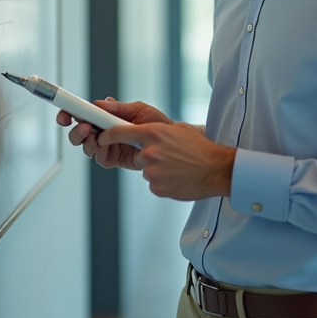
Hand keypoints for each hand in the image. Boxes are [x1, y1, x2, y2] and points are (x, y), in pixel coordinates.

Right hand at [55, 98, 170, 169]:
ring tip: (97, 137)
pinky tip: (108, 148)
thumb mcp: (139, 110)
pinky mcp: (113, 159)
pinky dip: (100, 153)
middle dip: (76, 131)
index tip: (64, 115)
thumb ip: (120, 108)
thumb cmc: (156, 123)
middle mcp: (102, 131)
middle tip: (86, 128)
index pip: (81, 114)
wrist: (169, 143)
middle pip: (78, 133)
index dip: (68, 114)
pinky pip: (100, 158)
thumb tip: (102, 103)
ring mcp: (107, 146)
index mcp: (105, 116)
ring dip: (88, 142)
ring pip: (86, 147)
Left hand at [97, 111, 234, 201]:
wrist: (216, 169)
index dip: (107, 135)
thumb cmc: (199, 148)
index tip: (101, 137)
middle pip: (136, 155)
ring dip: (157, 169)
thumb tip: (140, 133)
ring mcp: (151, 171)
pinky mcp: (156, 187)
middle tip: (169, 156)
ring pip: (146, 169)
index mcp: (153, 132)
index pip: (118, 132)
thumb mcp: (177, 130)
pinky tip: (178, 176)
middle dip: (148, 156)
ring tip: (177, 167)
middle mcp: (149, 151)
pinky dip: (163, 181)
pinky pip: (153, 183)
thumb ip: (154, 131)